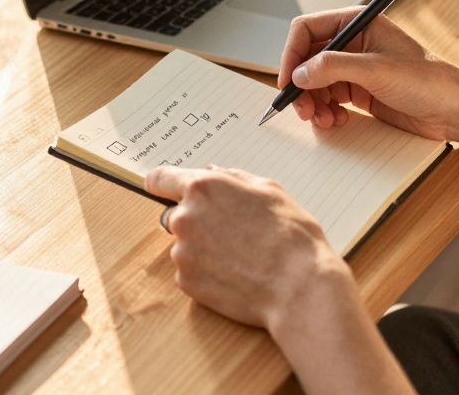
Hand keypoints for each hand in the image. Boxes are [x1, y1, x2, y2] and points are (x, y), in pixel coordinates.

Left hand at [145, 165, 353, 330]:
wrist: (298, 286)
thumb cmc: (290, 235)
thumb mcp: (268, 190)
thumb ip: (232, 177)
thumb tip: (212, 172)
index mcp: (203, 188)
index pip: (161, 179)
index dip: (161, 183)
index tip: (160, 187)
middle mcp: (185, 217)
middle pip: (174, 215)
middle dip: (194, 220)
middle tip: (228, 232)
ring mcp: (183, 252)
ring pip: (184, 246)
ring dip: (202, 249)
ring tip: (240, 256)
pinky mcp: (187, 282)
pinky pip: (191, 272)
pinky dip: (207, 273)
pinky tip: (236, 274)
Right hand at [278, 8, 458, 139]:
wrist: (455, 110)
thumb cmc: (428, 81)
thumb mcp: (376, 70)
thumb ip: (333, 67)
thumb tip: (299, 73)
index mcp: (357, 23)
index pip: (308, 30)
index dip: (292, 54)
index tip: (288, 80)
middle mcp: (353, 43)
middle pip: (308, 59)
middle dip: (301, 85)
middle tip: (303, 110)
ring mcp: (356, 68)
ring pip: (315, 82)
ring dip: (313, 102)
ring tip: (324, 120)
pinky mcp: (360, 91)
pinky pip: (329, 98)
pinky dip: (326, 111)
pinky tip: (337, 121)